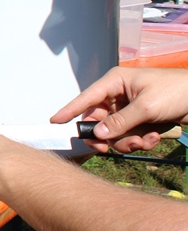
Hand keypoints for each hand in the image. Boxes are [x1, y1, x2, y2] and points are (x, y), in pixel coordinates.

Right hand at [51, 67, 187, 153]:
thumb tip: (99, 134)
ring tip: (145, 141)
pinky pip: (130, 135)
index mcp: (115, 82)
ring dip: (127, 141)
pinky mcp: (142, 120)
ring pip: (115, 132)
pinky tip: (155, 137)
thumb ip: (121, 121)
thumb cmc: (176, 91)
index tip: (55, 121)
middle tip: (108, 148)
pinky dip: (140, 140)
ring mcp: (130, 109)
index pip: (87, 97)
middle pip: (99, 120)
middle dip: (108, 136)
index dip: (70, 110)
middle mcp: (119, 95)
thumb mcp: (146, 107)